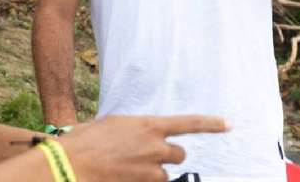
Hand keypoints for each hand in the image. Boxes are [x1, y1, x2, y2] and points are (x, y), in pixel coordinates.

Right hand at [59, 114, 228, 181]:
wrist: (70, 164)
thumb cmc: (85, 141)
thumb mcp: (112, 125)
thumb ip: (134, 130)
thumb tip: (141, 137)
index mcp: (148, 125)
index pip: (189, 123)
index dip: (211, 124)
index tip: (229, 125)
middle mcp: (155, 147)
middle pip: (179, 155)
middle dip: (167, 157)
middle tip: (146, 157)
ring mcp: (151, 170)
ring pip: (164, 176)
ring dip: (152, 173)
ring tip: (126, 169)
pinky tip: (123, 176)